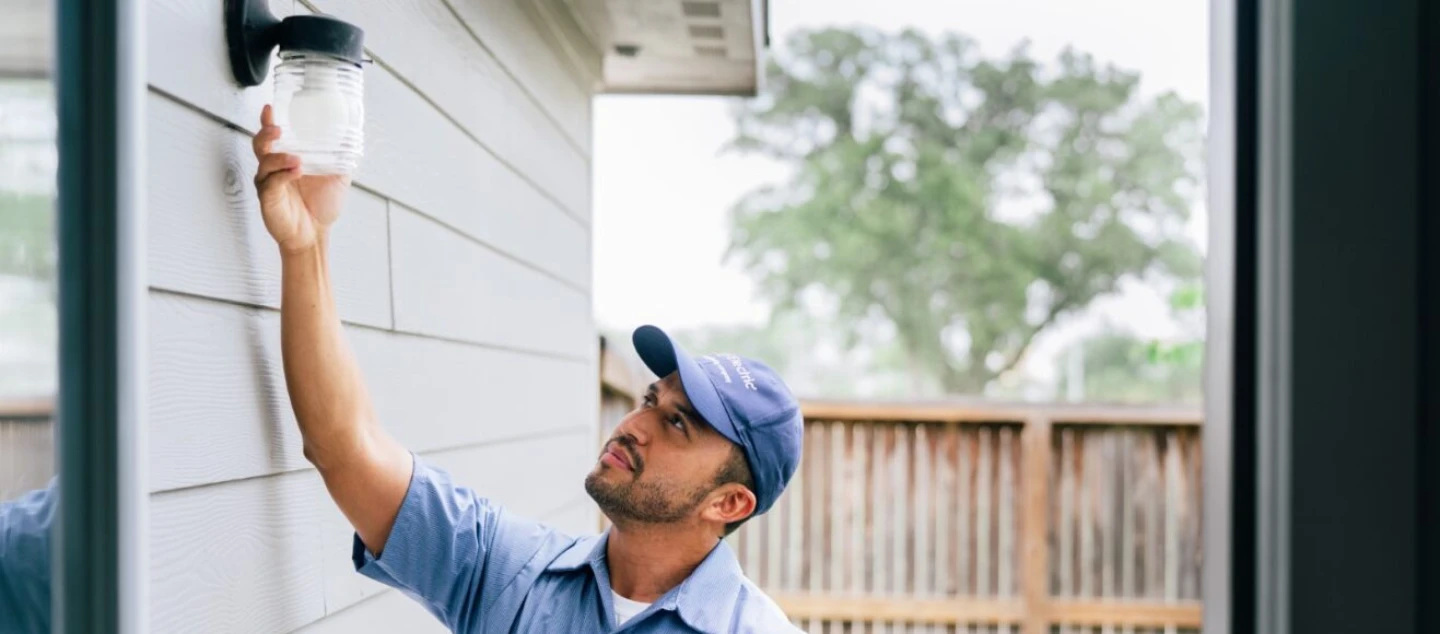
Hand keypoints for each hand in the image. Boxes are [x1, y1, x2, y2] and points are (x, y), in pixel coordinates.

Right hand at [252, 104, 349, 254]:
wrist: (315, 233)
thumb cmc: (320, 205)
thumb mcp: (337, 177)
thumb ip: (340, 158)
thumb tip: (352, 139)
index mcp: (286, 158)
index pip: (274, 136)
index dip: (268, 121)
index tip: (271, 108)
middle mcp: (273, 168)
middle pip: (260, 144)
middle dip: (266, 134)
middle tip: (278, 128)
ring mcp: (268, 182)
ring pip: (265, 162)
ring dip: (280, 157)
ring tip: (297, 159)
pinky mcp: (268, 198)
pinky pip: (271, 182)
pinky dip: (283, 174)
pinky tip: (296, 171)